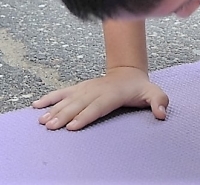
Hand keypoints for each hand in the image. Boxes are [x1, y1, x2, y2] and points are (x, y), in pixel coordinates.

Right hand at [33, 67, 168, 130]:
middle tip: (51, 127)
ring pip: (68, 99)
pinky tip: (37, 106)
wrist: (128, 71)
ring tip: (42, 121)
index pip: (97, 106)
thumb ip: (159, 101)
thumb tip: (162, 113)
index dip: (85, 116)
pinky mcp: (79, 89)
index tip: (72, 126)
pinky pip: (62, 93)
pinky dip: (49, 98)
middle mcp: (95, 90)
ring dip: (54, 110)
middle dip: (63, 115)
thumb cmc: (139, 87)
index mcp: (111, 94)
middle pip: (78, 104)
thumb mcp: (154, 92)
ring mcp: (86, 88)